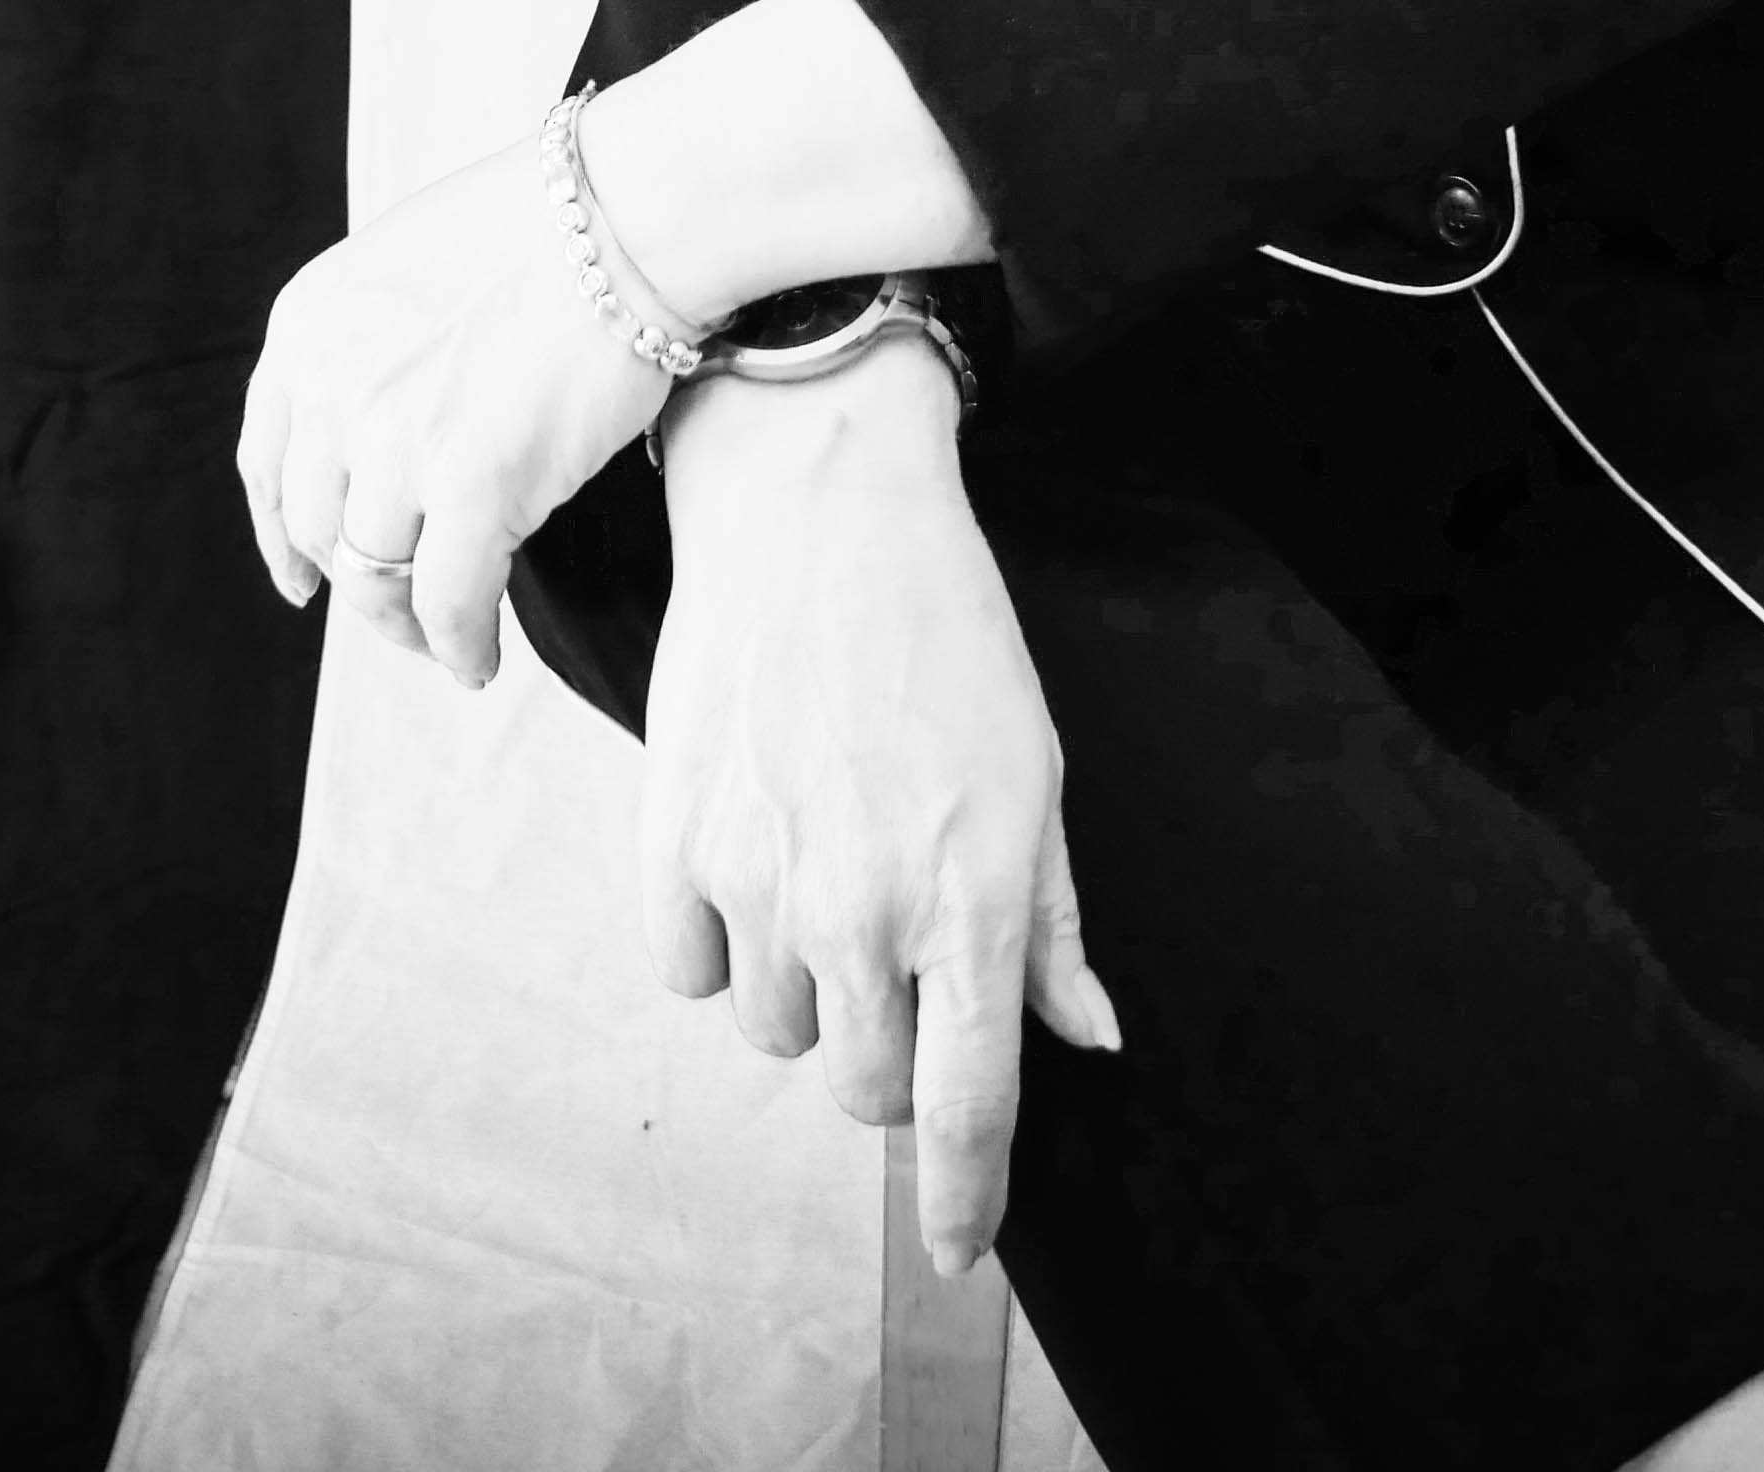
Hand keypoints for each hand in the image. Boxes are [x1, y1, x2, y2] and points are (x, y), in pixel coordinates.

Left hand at [235, 121, 677, 682]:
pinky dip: (460, 646)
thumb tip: (390, 423)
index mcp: (305, 328)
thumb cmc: (551, 223)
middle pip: (322, 529)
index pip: (265, 461)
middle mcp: (330, 389)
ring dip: (410, 626)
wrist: (626, 211)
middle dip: (359, 584)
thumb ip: (374, 343)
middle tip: (404, 612)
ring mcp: (395, 443)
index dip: (280, 533)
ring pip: (376, 579)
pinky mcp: (472, 487)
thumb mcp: (408, 263)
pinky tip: (481, 659)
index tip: (300, 577)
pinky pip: (448, 603)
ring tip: (449, 643)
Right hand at [638, 346, 1119, 1274]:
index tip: (960, 1249)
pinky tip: (755, 868)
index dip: (965, 1200)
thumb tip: (1088, 1037)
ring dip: (809, 995)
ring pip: (779, 1033)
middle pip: (864, 1089)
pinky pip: (692, 972)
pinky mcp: (675, 842)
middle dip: (888, 1062)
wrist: (817, 514)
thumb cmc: (946, 636)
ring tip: (828, 883)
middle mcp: (865, 911)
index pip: (967, 1107)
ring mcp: (762, 881)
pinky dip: (723, 948)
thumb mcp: (1036, 775)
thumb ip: (1051, 922)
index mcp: (972, 900)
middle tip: (899, 967)